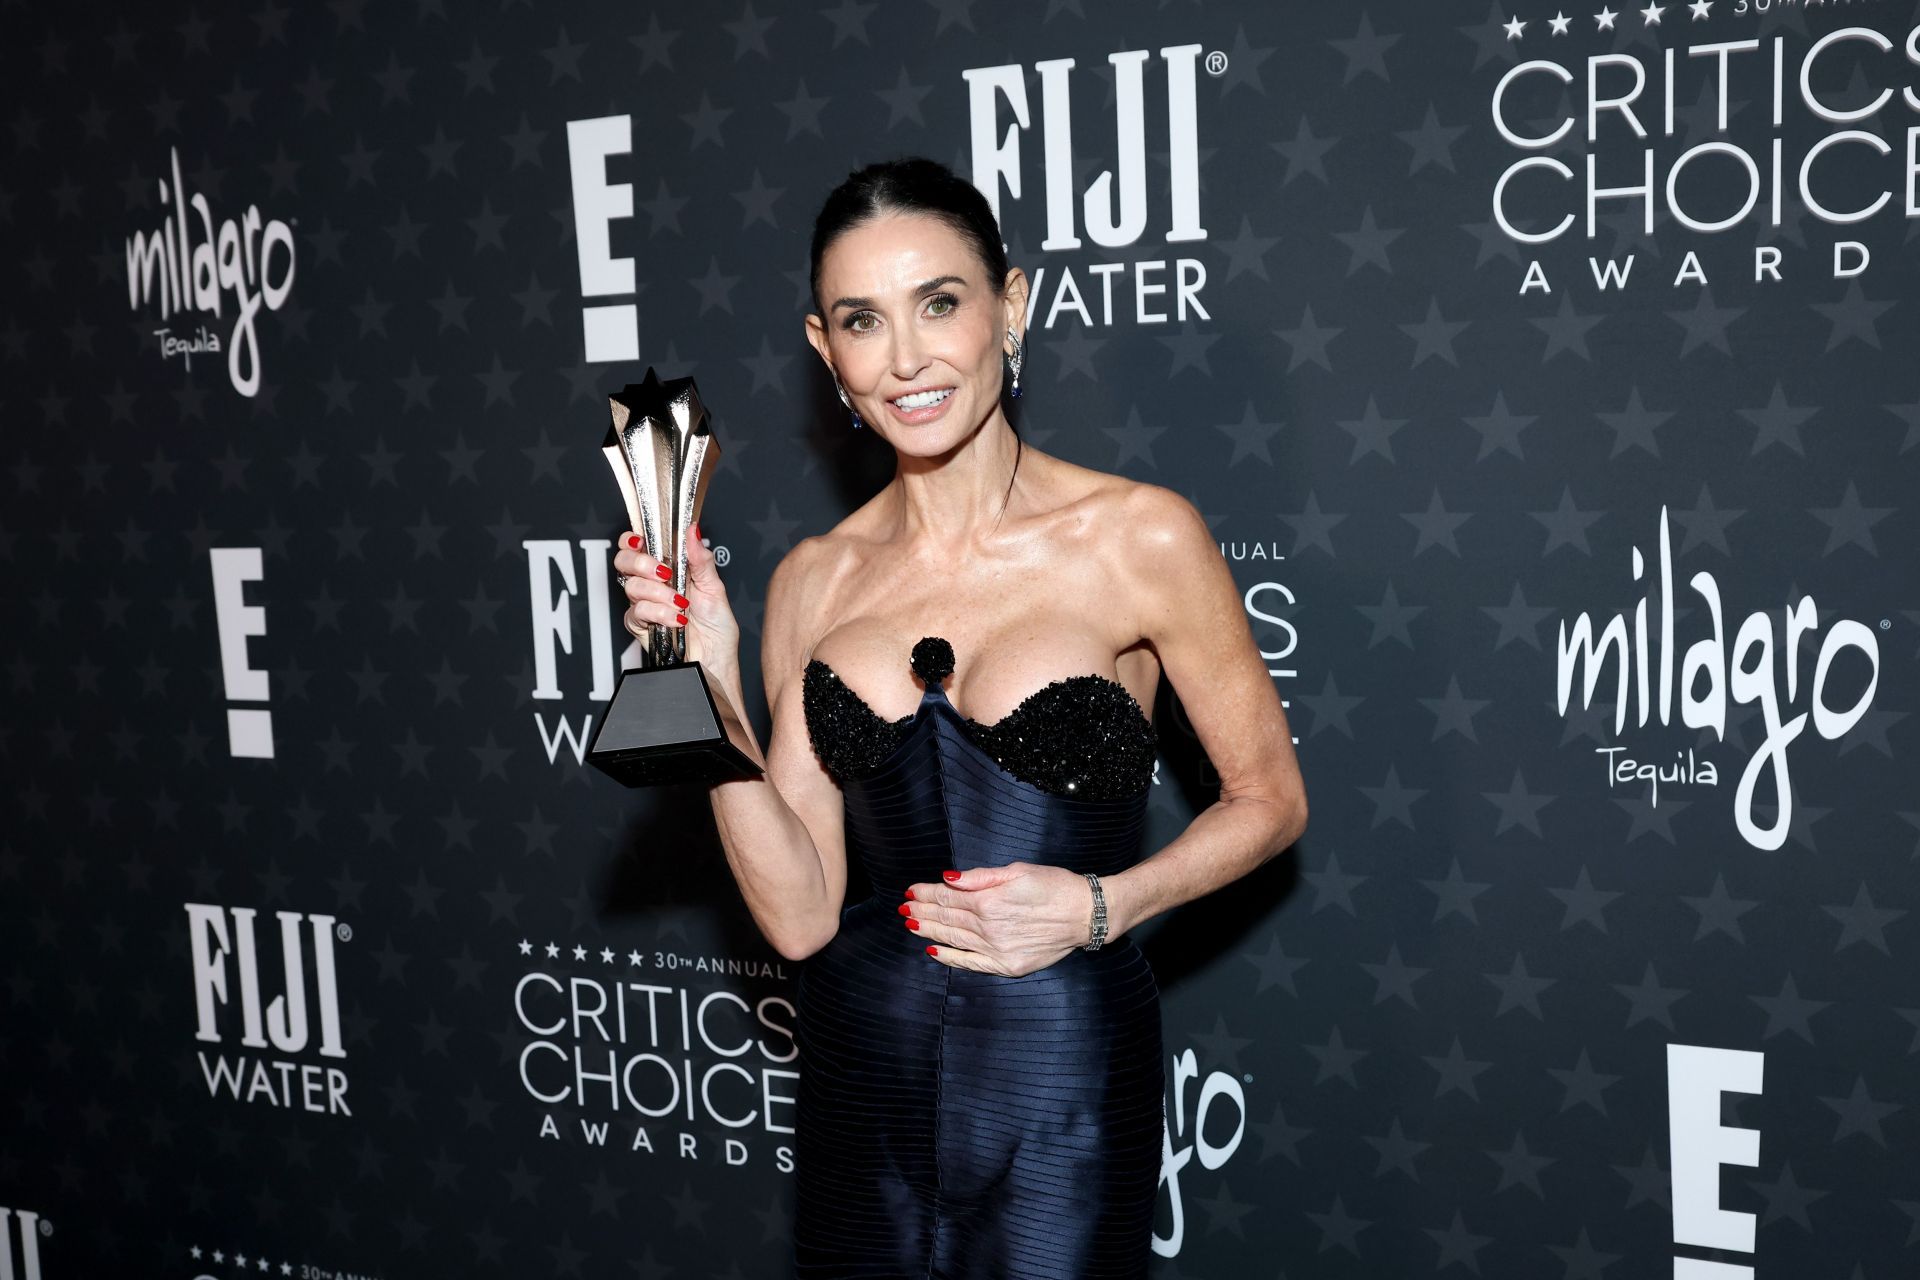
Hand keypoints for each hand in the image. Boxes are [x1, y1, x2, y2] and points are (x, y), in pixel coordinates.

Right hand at [612, 521, 740, 673]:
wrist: (716, 658)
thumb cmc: (717, 625)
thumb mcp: (714, 587)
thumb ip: (701, 558)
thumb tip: (693, 530)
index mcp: (669, 568)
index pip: (638, 545)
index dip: (631, 538)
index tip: (639, 540)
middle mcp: (653, 583)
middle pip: (624, 561)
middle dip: (642, 563)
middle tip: (664, 572)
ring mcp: (645, 603)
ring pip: (631, 586)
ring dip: (658, 593)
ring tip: (681, 603)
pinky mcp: (640, 625)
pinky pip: (637, 612)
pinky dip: (659, 613)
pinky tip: (676, 619)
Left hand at [900, 863, 1097, 976]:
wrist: (1085, 915)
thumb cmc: (1055, 886)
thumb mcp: (1017, 870)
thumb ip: (979, 877)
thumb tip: (948, 878)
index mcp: (989, 900)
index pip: (947, 896)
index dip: (926, 893)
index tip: (911, 890)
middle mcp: (988, 927)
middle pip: (946, 917)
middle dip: (922, 911)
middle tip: (905, 907)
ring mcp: (996, 949)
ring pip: (954, 939)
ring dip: (930, 931)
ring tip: (912, 925)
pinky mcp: (1006, 965)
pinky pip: (971, 963)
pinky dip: (950, 957)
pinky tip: (935, 951)